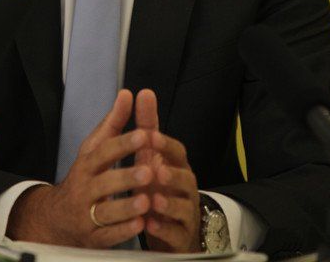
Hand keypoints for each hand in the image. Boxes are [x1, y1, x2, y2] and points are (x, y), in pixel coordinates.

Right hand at [7, 90, 152, 247]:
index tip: (144, 135)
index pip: (105, 151)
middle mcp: (85, 188)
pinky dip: (123, 232)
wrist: (57, 218)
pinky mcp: (92, 237)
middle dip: (126, 177)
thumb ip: (113, 122)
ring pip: (106, 212)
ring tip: (146, 200)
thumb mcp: (94, 148)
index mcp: (87, 164)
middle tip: (148, 172)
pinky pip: (107, 236)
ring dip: (126, 207)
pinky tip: (140, 225)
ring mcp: (87, 214)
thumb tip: (126, 94)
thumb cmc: (84, 176)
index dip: (124, 143)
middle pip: (104, 183)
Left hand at [135, 89, 200, 252]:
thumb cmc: (157, 186)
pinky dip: (163, 228)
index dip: (164, 144)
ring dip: (168, 203)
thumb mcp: (150, 156)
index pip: (176, 151)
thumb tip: (144, 92)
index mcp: (176, 166)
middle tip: (156, 170)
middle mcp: (184, 187)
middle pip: (185, 178)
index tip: (149, 136)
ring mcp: (185, 212)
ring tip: (153, 199)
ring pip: (183, 207)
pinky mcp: (181, 236)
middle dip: (171, 174)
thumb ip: (148, 125)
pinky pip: (175, 233)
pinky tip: (149, 224)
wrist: (169, 229)